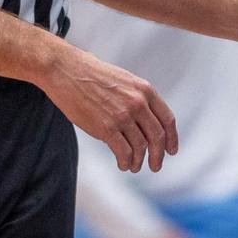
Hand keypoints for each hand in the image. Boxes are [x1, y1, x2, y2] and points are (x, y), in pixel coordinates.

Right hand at [40, 44, 177, 172]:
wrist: (66, 70)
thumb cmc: (92, 74)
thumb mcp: (124, 80)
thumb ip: (137, 98)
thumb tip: (145, 123)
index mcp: (145, 90)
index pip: (167, 119)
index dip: (172, 138)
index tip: (171, 150)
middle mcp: (138, 103)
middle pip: (157, 137)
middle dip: (158, 156)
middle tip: (155, 166)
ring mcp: (122, 116)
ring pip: (140, 147)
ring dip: (139, 161)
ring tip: (133, 166)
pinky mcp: (106, 128)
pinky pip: (124, 152)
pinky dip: (125, 162)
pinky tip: (122, 164)